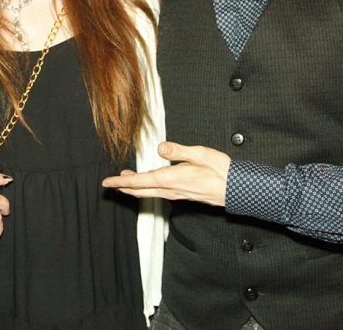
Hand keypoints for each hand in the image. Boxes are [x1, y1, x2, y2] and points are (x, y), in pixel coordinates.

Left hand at [102, 141, 230, 206]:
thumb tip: (160, 148)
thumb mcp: (199, 154)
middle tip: (110, 185)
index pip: (141, 181)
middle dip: (124, 187)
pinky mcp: (183, 195)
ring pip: (149, 193)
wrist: (235, 189)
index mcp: (172, 179)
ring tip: (124, 182)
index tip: (107, 183)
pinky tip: (148, 185)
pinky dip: (147, 189)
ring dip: (134, 188)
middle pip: (141, 191)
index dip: (122, 182)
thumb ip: (178, 150)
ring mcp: (177, 194)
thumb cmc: (220, 171)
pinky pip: (159, 194)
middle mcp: (171, 190)